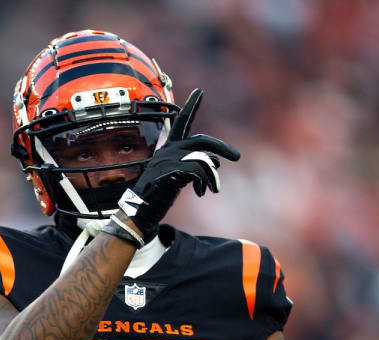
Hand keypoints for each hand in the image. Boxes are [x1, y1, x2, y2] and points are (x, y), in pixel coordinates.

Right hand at [117, 89, 239, 239]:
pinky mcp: (171, 171)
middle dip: (222, 147)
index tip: (199, 91)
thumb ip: (195, 164)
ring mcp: (169, 161)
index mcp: (168, 148)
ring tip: (213, 188)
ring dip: (213, 176)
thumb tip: (217, 162)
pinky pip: (199, 171)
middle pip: (202, 141)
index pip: (181, 122)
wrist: (141, 209)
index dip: (191, 106)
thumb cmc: (160, 193)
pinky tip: (202, 192)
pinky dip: (206, 182)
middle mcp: (169, 150)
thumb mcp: (179, 175)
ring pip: (204, 160)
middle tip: (237, 156)